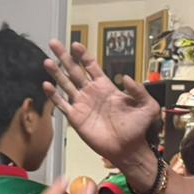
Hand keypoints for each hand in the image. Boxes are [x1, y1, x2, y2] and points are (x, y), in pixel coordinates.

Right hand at [44, 40, 158, 165]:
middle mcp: (91, 93)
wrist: (129, 149)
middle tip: (54, 43)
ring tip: (47, 61)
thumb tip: (126, 77)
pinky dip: (54, 96)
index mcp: (106, 87)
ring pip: (66, 84)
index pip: (91, 66)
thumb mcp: (147, 106)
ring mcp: (82, 105)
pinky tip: (46, 85)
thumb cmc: (138, 129)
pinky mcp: (76, 118)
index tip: (75, 45)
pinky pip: (62, 105)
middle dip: (64, 57)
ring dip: (56, 73)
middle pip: (74, 71)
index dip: (83, 55)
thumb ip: (138, 91)